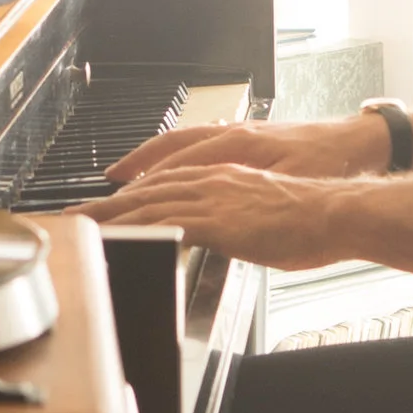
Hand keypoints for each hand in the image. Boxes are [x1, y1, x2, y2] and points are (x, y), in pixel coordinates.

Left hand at [86, 164, 353, 269]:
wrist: (338, 211)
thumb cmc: (310, 217)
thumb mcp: (262, 211)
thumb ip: (236, 217)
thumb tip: (224, 231)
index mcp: (222, 173)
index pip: (163, 179)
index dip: (129, 190)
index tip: (104, 201)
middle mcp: (212, 178)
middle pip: (146, 188)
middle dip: (106, 203)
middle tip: (75, 215)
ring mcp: (214, 198)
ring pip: (150, 202)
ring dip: (111, 215)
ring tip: (83, 227)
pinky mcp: (221, 221)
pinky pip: (170, 223)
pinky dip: (141, 229)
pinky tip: (122, 238)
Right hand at [108, 115, 388, 184]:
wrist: (364, 148)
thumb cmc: (331, 168)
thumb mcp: (286, 191)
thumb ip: (243, 201)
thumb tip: (202, 213)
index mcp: (239, 146)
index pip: (177, 163)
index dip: (145, 182)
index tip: (118, 197)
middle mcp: (235, 135)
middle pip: (173, 147)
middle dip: (137, 166)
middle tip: (109, 185)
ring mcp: (242, 135)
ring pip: (185, 142)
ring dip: (154, 157)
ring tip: (128, 173)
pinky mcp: (252, 140)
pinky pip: (202, 142)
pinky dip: (179, 153)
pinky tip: (173, 164)